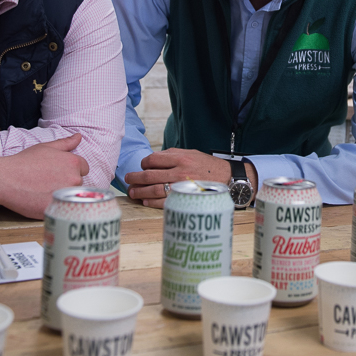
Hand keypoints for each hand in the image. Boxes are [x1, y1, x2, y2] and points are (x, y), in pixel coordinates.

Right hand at [0, 134, 88, 218]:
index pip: (84, 168)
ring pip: (71, 195)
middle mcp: (74, 178)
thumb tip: (79, 137)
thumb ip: (66, 143)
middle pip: (78, 182)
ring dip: (62, 194)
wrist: (6, 179)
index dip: (71, 169)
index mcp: (73, 163)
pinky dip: (54, 204)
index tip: (58, 172)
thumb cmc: (25, 161)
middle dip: (67, 182)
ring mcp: (66, 194)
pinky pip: (61, 207)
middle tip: (48, 181)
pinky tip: (41, 199)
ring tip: (44, 190)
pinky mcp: (57, 208)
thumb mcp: (46, 147)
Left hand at [125, 149, 255, 208]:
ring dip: (140, 192)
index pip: (153, 159)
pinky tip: (145, 202)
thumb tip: (153, 159)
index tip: (142, 167)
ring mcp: (182, 187)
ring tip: (132, 193)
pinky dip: (151, 202)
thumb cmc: (207, 165)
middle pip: (150, 175)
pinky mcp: (185, 199)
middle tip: (128, 180)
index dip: (144, 164)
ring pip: (153, 190)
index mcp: (180, 158)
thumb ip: (172, 154)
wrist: (227, 178)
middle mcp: (180, 171)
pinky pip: (163, 202)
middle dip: (135, 178)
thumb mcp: (191, 153)